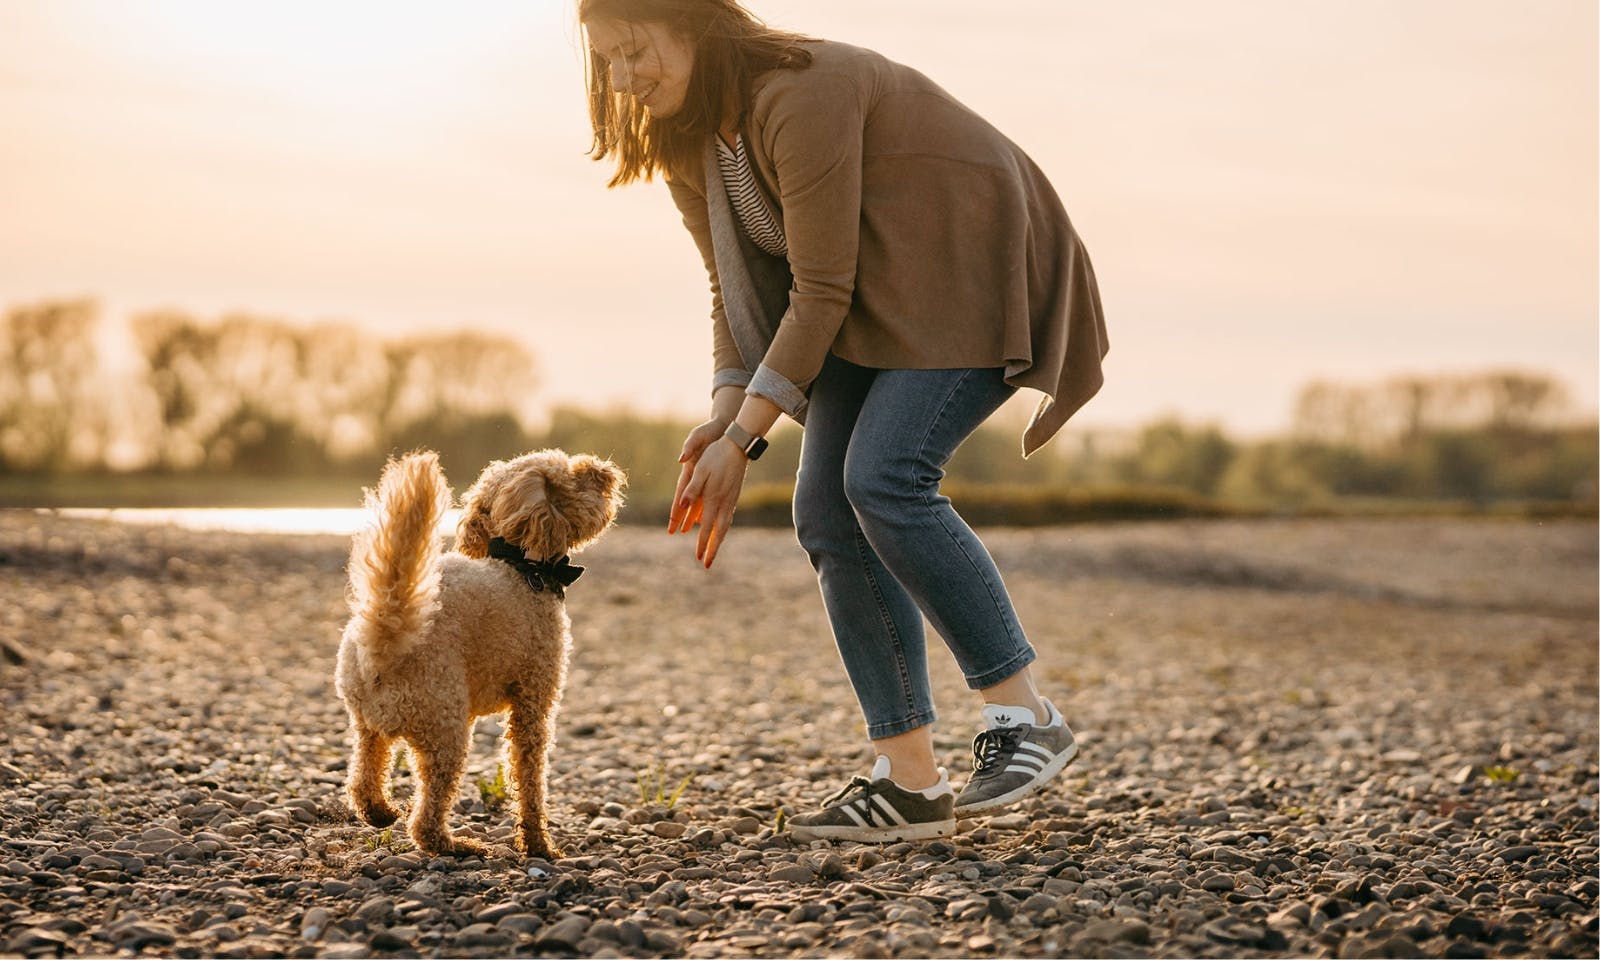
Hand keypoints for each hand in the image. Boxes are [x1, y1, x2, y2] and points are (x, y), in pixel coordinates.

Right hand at [667, 419, 726, 534]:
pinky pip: (707, 495)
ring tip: (687, 530)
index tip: (672, 522)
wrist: (721, 427)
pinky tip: (704, 516)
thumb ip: (689, 447)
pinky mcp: (711, 476)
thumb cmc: (708, 431)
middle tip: (674, 532)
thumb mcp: (697, 437)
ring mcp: (703, 477)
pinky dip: (704, 506)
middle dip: (681, 517)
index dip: (676, 507)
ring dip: (692, 515)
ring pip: (696, 501)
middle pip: (686, 501)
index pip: (681, 492)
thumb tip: (682, 459)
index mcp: (690, 469)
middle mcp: (694, 476)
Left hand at [673, 437, 747, 567]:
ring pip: (725, 525)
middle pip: (719, 532)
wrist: (738, 446)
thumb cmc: (715, 455)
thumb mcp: (700, 469)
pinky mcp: (734, 495)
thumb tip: (681, 503)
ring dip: (719, 541)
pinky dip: (723, 528)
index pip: (706, 527)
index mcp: (713, 498)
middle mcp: (724, 502)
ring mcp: (731, 499)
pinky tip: (720, 531)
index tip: (699, 558)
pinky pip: (727, 517)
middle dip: (713, 549)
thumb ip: (692, 488)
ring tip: (713, 552)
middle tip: (707, 564)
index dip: (703, 543)